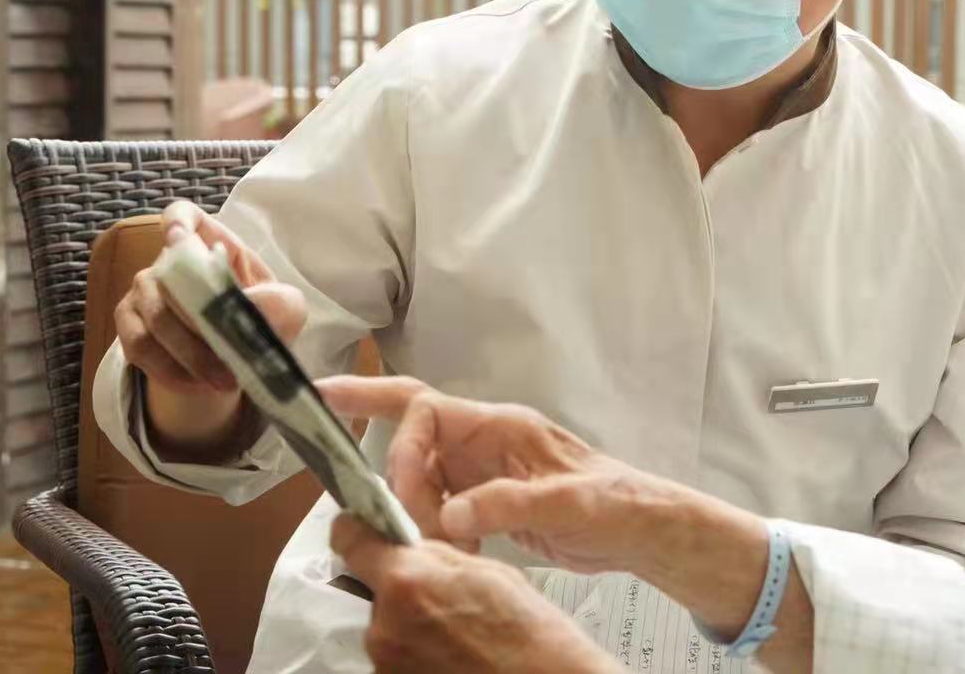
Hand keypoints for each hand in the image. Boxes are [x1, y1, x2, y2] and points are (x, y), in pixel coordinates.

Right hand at [114, 200, 306, 455]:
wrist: (235, 355)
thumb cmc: (260, 316)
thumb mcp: (284, 307)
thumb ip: (276, 302)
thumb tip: (253, 310)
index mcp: (209, 242)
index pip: (182, 215)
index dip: (176, 221)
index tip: (177, 238)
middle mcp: (167, 262)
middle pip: (170, 280)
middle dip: (204, 326)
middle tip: (234, 360)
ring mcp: (143, 293)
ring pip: (155, 320)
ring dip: (190, 355)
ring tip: (224, 381)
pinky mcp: (129, 327)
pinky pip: (140, 348)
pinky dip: (170, 371)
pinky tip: (198, 385)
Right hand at [322, 378, 809, 667]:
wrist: (641, 530)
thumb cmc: (617, 505)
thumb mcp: (570, 505)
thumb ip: (512, 505)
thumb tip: (453, 514)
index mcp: (503, 427)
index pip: (427, 410)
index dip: (400, 445)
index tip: (398, 494)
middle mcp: (487, 441)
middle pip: (414, 422)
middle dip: (368, 413)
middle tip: (323, 414)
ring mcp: (485, 469)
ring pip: (421, 469)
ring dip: (404, 499)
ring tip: (412, 536)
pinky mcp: (488, 499)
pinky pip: (439, 504)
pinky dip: (429, 525)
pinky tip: (444, 552)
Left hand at [330, 514, 613, 673]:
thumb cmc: (529, 633)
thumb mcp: (486, 571)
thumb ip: (435, 555)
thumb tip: (406, 546)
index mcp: (406, 582)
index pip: (349, 539)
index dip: (358, 529)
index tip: (364, 529)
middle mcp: (383, 626)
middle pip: (376, 590)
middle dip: (403, 588)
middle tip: (445, 597)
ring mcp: (386, 664)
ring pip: (387, 626)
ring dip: (412, 624)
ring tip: (458, 631)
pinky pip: (397, 658)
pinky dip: (418, 654)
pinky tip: (454, 653)